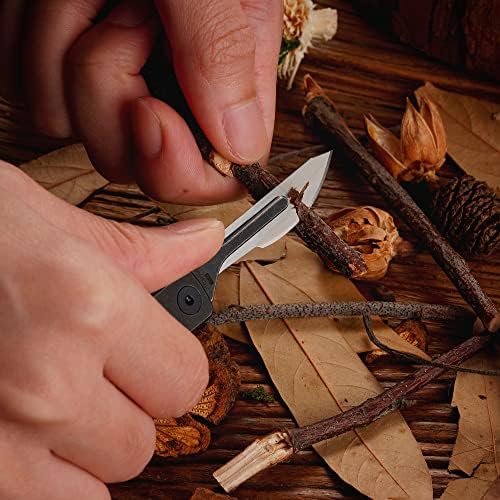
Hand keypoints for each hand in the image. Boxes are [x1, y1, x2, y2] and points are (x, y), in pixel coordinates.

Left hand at [0, 0, 282, 202]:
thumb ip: (225, 52)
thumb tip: (241, 150)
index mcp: (223, 80)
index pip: (213, 175)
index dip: (180, 170)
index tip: (150, 114)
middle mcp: (169, 89)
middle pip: (129, 159)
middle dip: (110, 94)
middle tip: (128, 16)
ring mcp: (109, 81)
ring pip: (66, 123)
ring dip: (62, 51)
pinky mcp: (55, 63)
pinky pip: (25, 88)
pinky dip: (29, 39)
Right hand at [0, 163, 223, 498]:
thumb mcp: (47, 220)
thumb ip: (140, 248)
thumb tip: (203, 243)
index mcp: (83, 305)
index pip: (185, 377)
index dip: (171, 366)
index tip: (149, 353)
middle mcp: (44, 381)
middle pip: (144, 441)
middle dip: (128, 410)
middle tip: (92, 372)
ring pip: (95, 488)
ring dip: (84, 452)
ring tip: (47, 399)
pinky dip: (40, 477)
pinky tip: (15, 425)